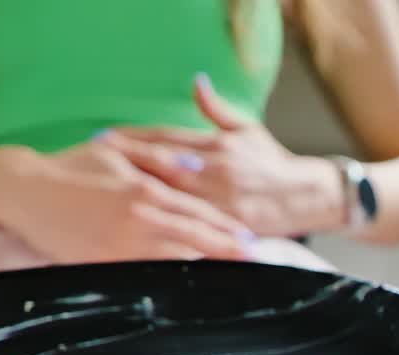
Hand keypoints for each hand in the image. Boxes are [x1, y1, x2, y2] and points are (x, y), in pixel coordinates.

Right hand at [0, 141, 254, 264]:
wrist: (25, 191)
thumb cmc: (70, 166)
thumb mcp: (115, 151)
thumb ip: (157, 157)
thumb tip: (195, 167)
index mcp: (145, 190)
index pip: (196, 213)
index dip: (225, 228)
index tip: (248, 239)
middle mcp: (138, 221)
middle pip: (193, 241)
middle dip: (224, 253)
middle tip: (251, 265)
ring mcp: (120, 247)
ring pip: (173, 264)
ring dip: (201, 272)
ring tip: (227, 282)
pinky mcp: (101, 265)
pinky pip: (142, 277)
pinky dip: (165, 283)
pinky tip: (182, 291)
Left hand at [100, 74, 345, 236]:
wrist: (307, 196)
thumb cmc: (272, 164)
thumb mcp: (247, 130)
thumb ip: (217, 110)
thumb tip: (196, 82)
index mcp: (216, 145)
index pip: (165, 138)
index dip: (132, 139)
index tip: (103, 138)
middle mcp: (214, 169)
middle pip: (159, 164)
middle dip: (124, 164)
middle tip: (92, 164)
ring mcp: (218, 197)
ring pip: (169, 195)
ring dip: (135, 193)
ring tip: (104, 194)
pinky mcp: (224, 224)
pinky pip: (187, 225)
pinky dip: (161, 225)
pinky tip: (135, 228)